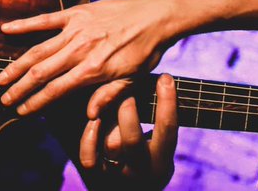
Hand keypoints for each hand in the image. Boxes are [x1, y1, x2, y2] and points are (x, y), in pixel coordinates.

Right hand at [0, 0, 174, 115]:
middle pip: (41, 72)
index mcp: (93, 69)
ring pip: (38, 49)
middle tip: (4, 99)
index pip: (56, 90)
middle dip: (19, 88)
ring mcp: (77, 29)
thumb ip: (108, 96)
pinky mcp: (77, 12)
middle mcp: (81, 49)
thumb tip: (89, 115)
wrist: (157, 15)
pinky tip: (6, 29)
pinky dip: (25, 24)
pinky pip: (47, 19)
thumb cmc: (147, 49)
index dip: (35, 103)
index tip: (21, 111)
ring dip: (17, 65)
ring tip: (1, 78)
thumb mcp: (133, 79)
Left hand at [77, 74, 177, 190]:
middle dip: (128, 108)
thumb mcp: (160, 151)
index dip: (168, 101)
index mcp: (161, 163)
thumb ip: (160, 124)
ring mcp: (117, 176)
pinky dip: (90, 136)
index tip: (165, 78)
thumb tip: (161, 81)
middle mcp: (140, 172)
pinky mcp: (96, 178)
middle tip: (126, 91)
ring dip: (108, 118)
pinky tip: (94, 121)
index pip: (167, 129)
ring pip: (110, 145)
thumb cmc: (146, 164)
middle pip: (131, 137)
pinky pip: (89, 157)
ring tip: (107, 101)